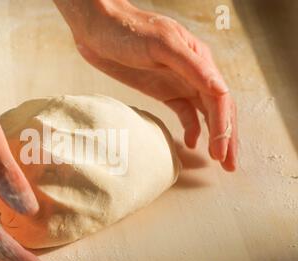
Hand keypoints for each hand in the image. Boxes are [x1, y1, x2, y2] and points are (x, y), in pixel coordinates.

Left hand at [56, 0, 236, 170]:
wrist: (98, 28)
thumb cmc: (128, 30)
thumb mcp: (162, 44)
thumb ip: (192, 66)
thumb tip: (221, 90)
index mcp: (199, 60)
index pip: (220, 99)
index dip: (223, 128)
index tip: (221, 153)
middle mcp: (194, 73)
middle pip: (218, 110)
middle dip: (226, 137)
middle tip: (230, 165)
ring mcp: (178, 82)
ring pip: (204, 113)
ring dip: (214, 136)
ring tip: (219, 159)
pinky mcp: (163, 89)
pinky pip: (184, 112)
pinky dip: (191, 128)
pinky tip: (191, 143)